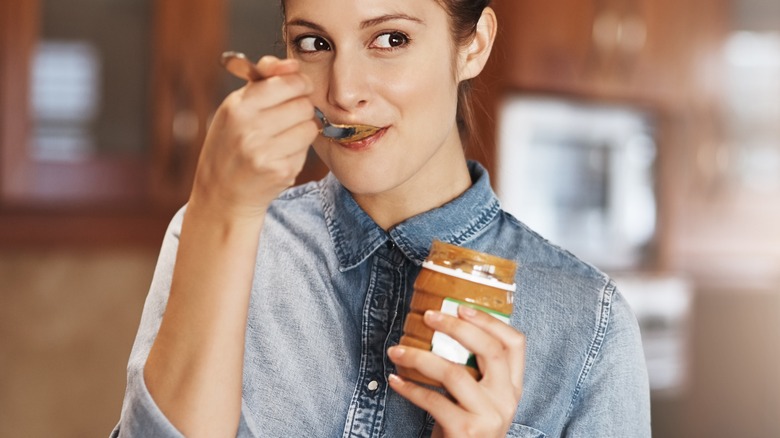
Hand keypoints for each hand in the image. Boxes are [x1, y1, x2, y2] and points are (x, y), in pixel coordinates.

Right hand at [189, 56, 318, 219]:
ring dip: (303, 130)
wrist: (222, 193)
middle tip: (289, 117)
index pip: (287, 83)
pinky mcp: (280, 172)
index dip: (300, 83)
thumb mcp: (236, 108)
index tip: (299, 88)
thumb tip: (292, 64)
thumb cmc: (230, 144)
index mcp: (237, 107)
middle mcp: (249, 129)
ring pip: (310, 127)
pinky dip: (299, 151)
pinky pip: (306, 150)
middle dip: (301, 108)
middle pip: (303, 105)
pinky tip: (280, 156)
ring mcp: (264, 153)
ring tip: (283, 137)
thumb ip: (263, 81)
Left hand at [388, 306, 525, 437]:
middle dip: (456, 327)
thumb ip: (474, 372)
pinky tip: (396, 381)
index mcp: (512, 387)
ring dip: (419, 357)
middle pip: (490, 350)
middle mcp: (506, 400)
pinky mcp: (467, 431)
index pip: (515, 344)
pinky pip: (433, 400)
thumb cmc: (463, 428)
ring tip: (397, 351)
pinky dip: (410, 388)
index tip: (462, 308)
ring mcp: (489, 416)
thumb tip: (442, 328)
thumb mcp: (477, 399)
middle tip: (428, 316)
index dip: (490, 321)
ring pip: (454, 373)